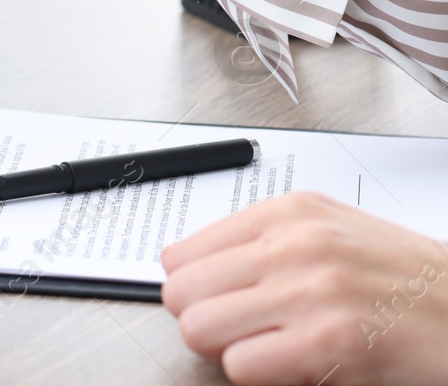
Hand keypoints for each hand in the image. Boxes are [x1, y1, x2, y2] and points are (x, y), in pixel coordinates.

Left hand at [162, 191, 447, 384]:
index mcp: (288, 213)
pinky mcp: (330, 339)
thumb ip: (263, 244)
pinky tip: (292, 366)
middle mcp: (293, 243)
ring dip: (226, 349)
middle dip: (201, 321)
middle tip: (236, 334)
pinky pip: (241, 364)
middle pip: (182, 293)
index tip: (212, 304)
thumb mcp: (330, 233)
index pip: (181, 254)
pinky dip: (256, 373)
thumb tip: (191, 270)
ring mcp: (310, 290)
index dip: (192, 291)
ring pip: (199, 327)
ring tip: (266, 349)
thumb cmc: (402, 279)